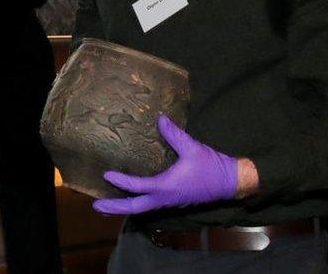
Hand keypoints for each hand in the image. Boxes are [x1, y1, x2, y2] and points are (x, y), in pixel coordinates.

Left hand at [93, 115, 237, 214]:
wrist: (231, 183)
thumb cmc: (211, 166)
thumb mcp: (192, 148)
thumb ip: (174, 134)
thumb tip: (160, 118)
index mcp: (166, 187)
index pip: (137, 186)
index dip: (120, 181)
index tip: (106, 175)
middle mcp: (165, 198)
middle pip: (135, 207)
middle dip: (115, 208)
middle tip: (96, 206)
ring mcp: (169, 202)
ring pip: (142, 209)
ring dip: (124, 207)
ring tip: (107, 205)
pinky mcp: (174, 201)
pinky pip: (150, 206)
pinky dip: (137, 204)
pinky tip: (132, 198)